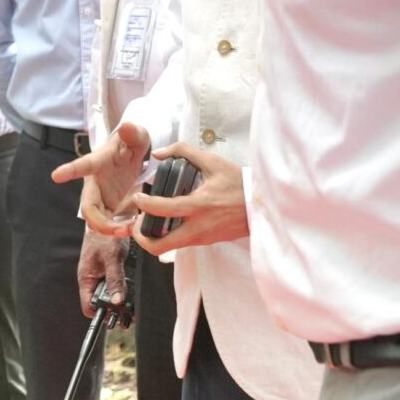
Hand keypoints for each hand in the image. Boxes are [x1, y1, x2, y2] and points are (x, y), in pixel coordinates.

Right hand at [55, 121, 152, 235]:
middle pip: (87, 206)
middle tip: (120, 229)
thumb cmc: (129, 145)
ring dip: (110, 230)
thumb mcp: (136, 137)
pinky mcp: (108, 206)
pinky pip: (107, 224)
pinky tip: (132, 229)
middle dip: (100, 222)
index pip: (81, 166)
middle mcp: (94, 183)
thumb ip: (133, 133)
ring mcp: (99, 196)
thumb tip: (128, 127)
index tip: (56, 175)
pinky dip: (117, 230)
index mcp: (97, 163)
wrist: (131, 155)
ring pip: (95, 220)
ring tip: (130, 229)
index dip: (69, 170)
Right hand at [76, 228, 124, 318]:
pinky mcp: (106, 272)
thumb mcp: (112, 259)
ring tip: (131, 307)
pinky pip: (113, 287)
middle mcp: (91, 280)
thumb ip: (115, 280)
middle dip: (113, 310)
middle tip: (129, 315)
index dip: (100, 314)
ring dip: (118, 301)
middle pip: (99, 304)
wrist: (106, 220)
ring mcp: (98, 277)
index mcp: (86, 279)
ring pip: (107, 296)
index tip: (115, 316)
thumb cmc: (104, 237)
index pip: (88, 306)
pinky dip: (121, 291)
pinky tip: (129, 292)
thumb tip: (116, 301)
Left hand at [126, 140, 249, 252]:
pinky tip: (168, 221)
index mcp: (199, 205)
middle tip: (137, 223)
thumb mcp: (213, 161)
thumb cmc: (238, 182)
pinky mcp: (207, 242)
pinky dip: (170, 236)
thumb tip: (157, 154)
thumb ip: (184, 151)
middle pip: (160, 246)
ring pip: (170, 248)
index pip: (164, 209)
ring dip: (154, 237)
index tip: (137, 198)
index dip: (145, 205)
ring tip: (150, 220)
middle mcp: (199, 227)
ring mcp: (203, 238)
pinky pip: (182, 243)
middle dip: (141, 238)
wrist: (262, 205)